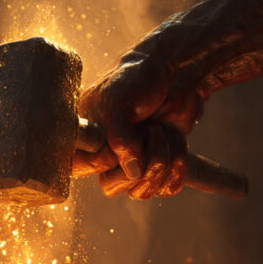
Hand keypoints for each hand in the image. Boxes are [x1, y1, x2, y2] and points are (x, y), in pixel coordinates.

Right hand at [75, 17, 204, 189]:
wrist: (174, 72)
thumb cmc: (138, 79)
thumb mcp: (117, 101)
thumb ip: (118, 137)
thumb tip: (133, 173)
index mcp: (85, 139)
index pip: (83, 169)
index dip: (106, 157)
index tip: (125, 132)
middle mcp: (106, 156)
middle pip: (113, 187)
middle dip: (138, 158)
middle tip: (150, 129)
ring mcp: (132, 165)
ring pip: (142, 191)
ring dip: (161, 158)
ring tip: (162, 129)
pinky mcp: (159, 168)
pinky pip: (167, 188)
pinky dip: (179, 166)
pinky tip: (176, 140)